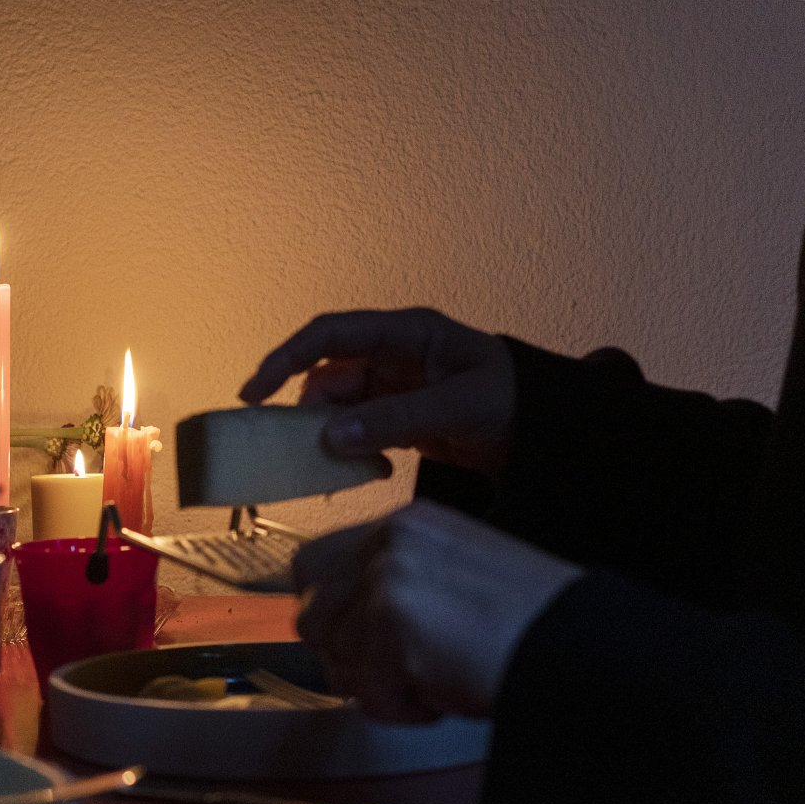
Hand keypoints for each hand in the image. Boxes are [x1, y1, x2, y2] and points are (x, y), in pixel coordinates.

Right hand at [239, 308, 515, 475]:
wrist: (549, 431)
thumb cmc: (515, 401)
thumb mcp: (459, 407)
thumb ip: (397, 419)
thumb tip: (332, 437)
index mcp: (406, 333)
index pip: (331, 335)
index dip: (287, 358)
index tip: (255, 392)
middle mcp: (392, 355)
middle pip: (327, 376)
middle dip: (307, 411)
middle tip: (292, 447)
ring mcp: (393, 387)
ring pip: (338, 409)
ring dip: (330, 437)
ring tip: (334, 467)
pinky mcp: (397, 418)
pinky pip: (358, 431)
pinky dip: (353, 452)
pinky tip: (366, 471)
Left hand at [293, 500, 583, 720]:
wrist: (580, 646)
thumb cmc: (528, 625)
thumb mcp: (452, 577)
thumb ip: (392, 587)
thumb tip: (333, 635)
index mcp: (403, 524)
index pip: (313, 566)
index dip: (334, 617)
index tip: (369, 647)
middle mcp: (388, 541)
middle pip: (311, 616)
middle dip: (348, 657)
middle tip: (403, 674)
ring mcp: (386, 579)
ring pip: (336, 659)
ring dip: (381, 686)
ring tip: (438, 679)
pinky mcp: (392, 624)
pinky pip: (368, 694)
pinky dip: (405, 710)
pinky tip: (448, 692)